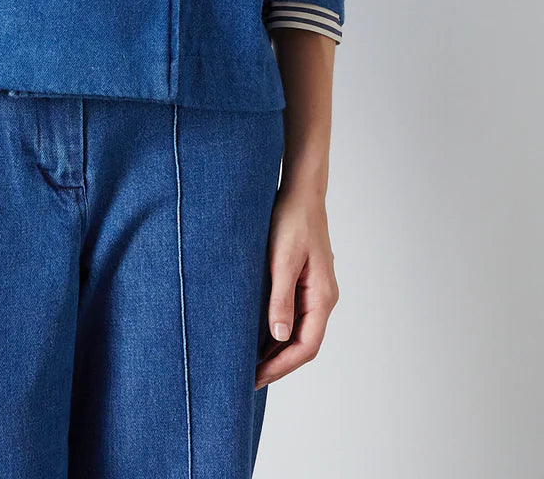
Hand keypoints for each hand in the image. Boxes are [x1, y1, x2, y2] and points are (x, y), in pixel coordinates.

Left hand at [254, 182, 338, 388]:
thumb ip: (281, 298)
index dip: (281, 366)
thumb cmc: (291, 220)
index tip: (255, 378)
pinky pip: (294, 315)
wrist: (300, 192)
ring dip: (277, 348)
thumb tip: (279, 337)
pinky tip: (257, 334)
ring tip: (250, 362)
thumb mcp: (282, 260)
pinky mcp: (305, 281)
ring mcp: (316, 290)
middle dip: (278, 363)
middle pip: (303, 343)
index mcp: (322, 297)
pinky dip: (277, 329)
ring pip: (298, 330)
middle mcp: (323, 298)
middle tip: (247, 377)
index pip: (305, 346)